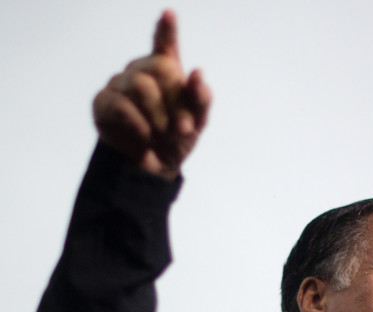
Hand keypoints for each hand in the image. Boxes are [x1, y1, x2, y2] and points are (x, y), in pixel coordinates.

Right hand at [93, 10, 210, 179]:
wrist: (157, 166)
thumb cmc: (178, 137)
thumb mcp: (198, 121)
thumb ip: (201, 98)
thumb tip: (197, 73)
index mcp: (166, 71)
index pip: (165, 45)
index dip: (166, 29)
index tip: (170, 13)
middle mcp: (141, 71)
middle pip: (159, 68)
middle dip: (176, 101)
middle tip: (184, 127)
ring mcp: (119, 84)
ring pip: (140, 86)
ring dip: (159, 115)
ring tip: (164, 134)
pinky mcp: (103, 102)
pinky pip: (121, 105)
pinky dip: (140, 124)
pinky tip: (146, 137)